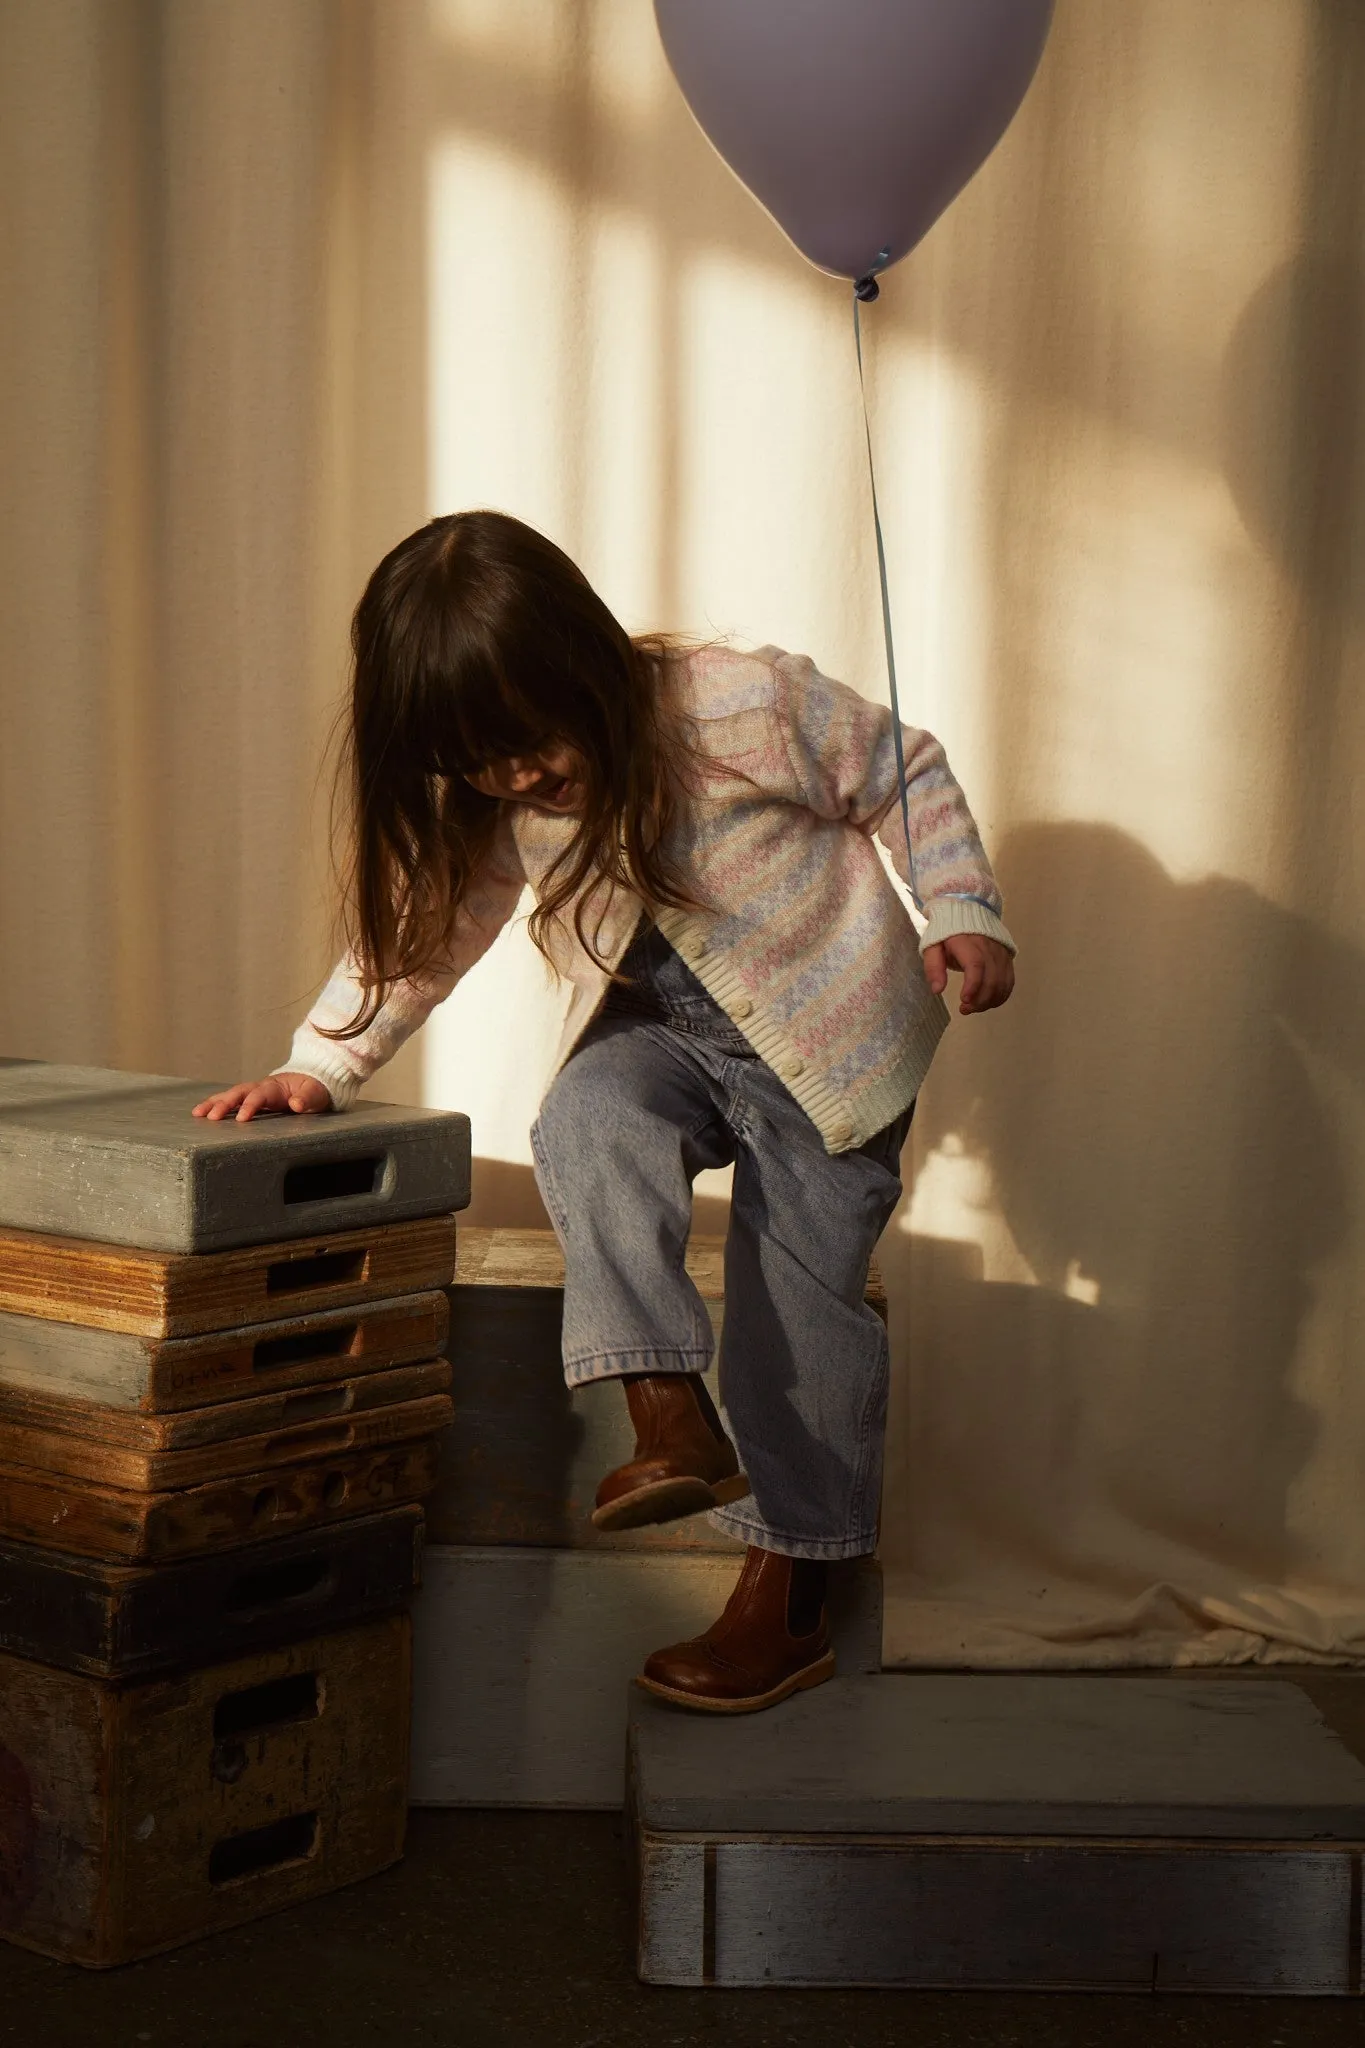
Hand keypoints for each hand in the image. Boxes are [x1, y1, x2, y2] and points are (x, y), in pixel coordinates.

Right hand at [192, 1073, 332, 1121]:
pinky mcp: (250, 1099)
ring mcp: (254, 1092)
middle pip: (239, 1092)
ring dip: (214, 1103)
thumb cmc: (314, 1090)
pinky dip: (215, 1105)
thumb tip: (296, 1104)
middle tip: (211, 1117)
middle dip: (225, 1104)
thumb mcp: (316, 1094)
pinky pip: (231, 1101)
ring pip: (230, 1095)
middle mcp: (261, 1087)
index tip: (241, 1119)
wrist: (310, 1082)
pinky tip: (201, 1114)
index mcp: (276, 1086)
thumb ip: (307, 1099)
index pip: (261, 1095)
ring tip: (197, 1114)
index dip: (250, 1105)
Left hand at [922, 934, 1014, 1015]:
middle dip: (979, 1000)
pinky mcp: (1007, 960)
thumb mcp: (932, 946)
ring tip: (973, 1007)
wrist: (968, 912)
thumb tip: (937, 990)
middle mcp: (988, 948)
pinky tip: (987, 1002)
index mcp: (967, 943)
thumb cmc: (947, 933)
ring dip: (989, 1001)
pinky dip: (1000, 996)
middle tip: (964, 1009)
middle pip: (991, 979)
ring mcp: (1001, 954)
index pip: (976, 965)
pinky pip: (1009, 982)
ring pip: (1002, 983)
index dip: (972, 985)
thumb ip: (933, 967)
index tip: (963, 1000)